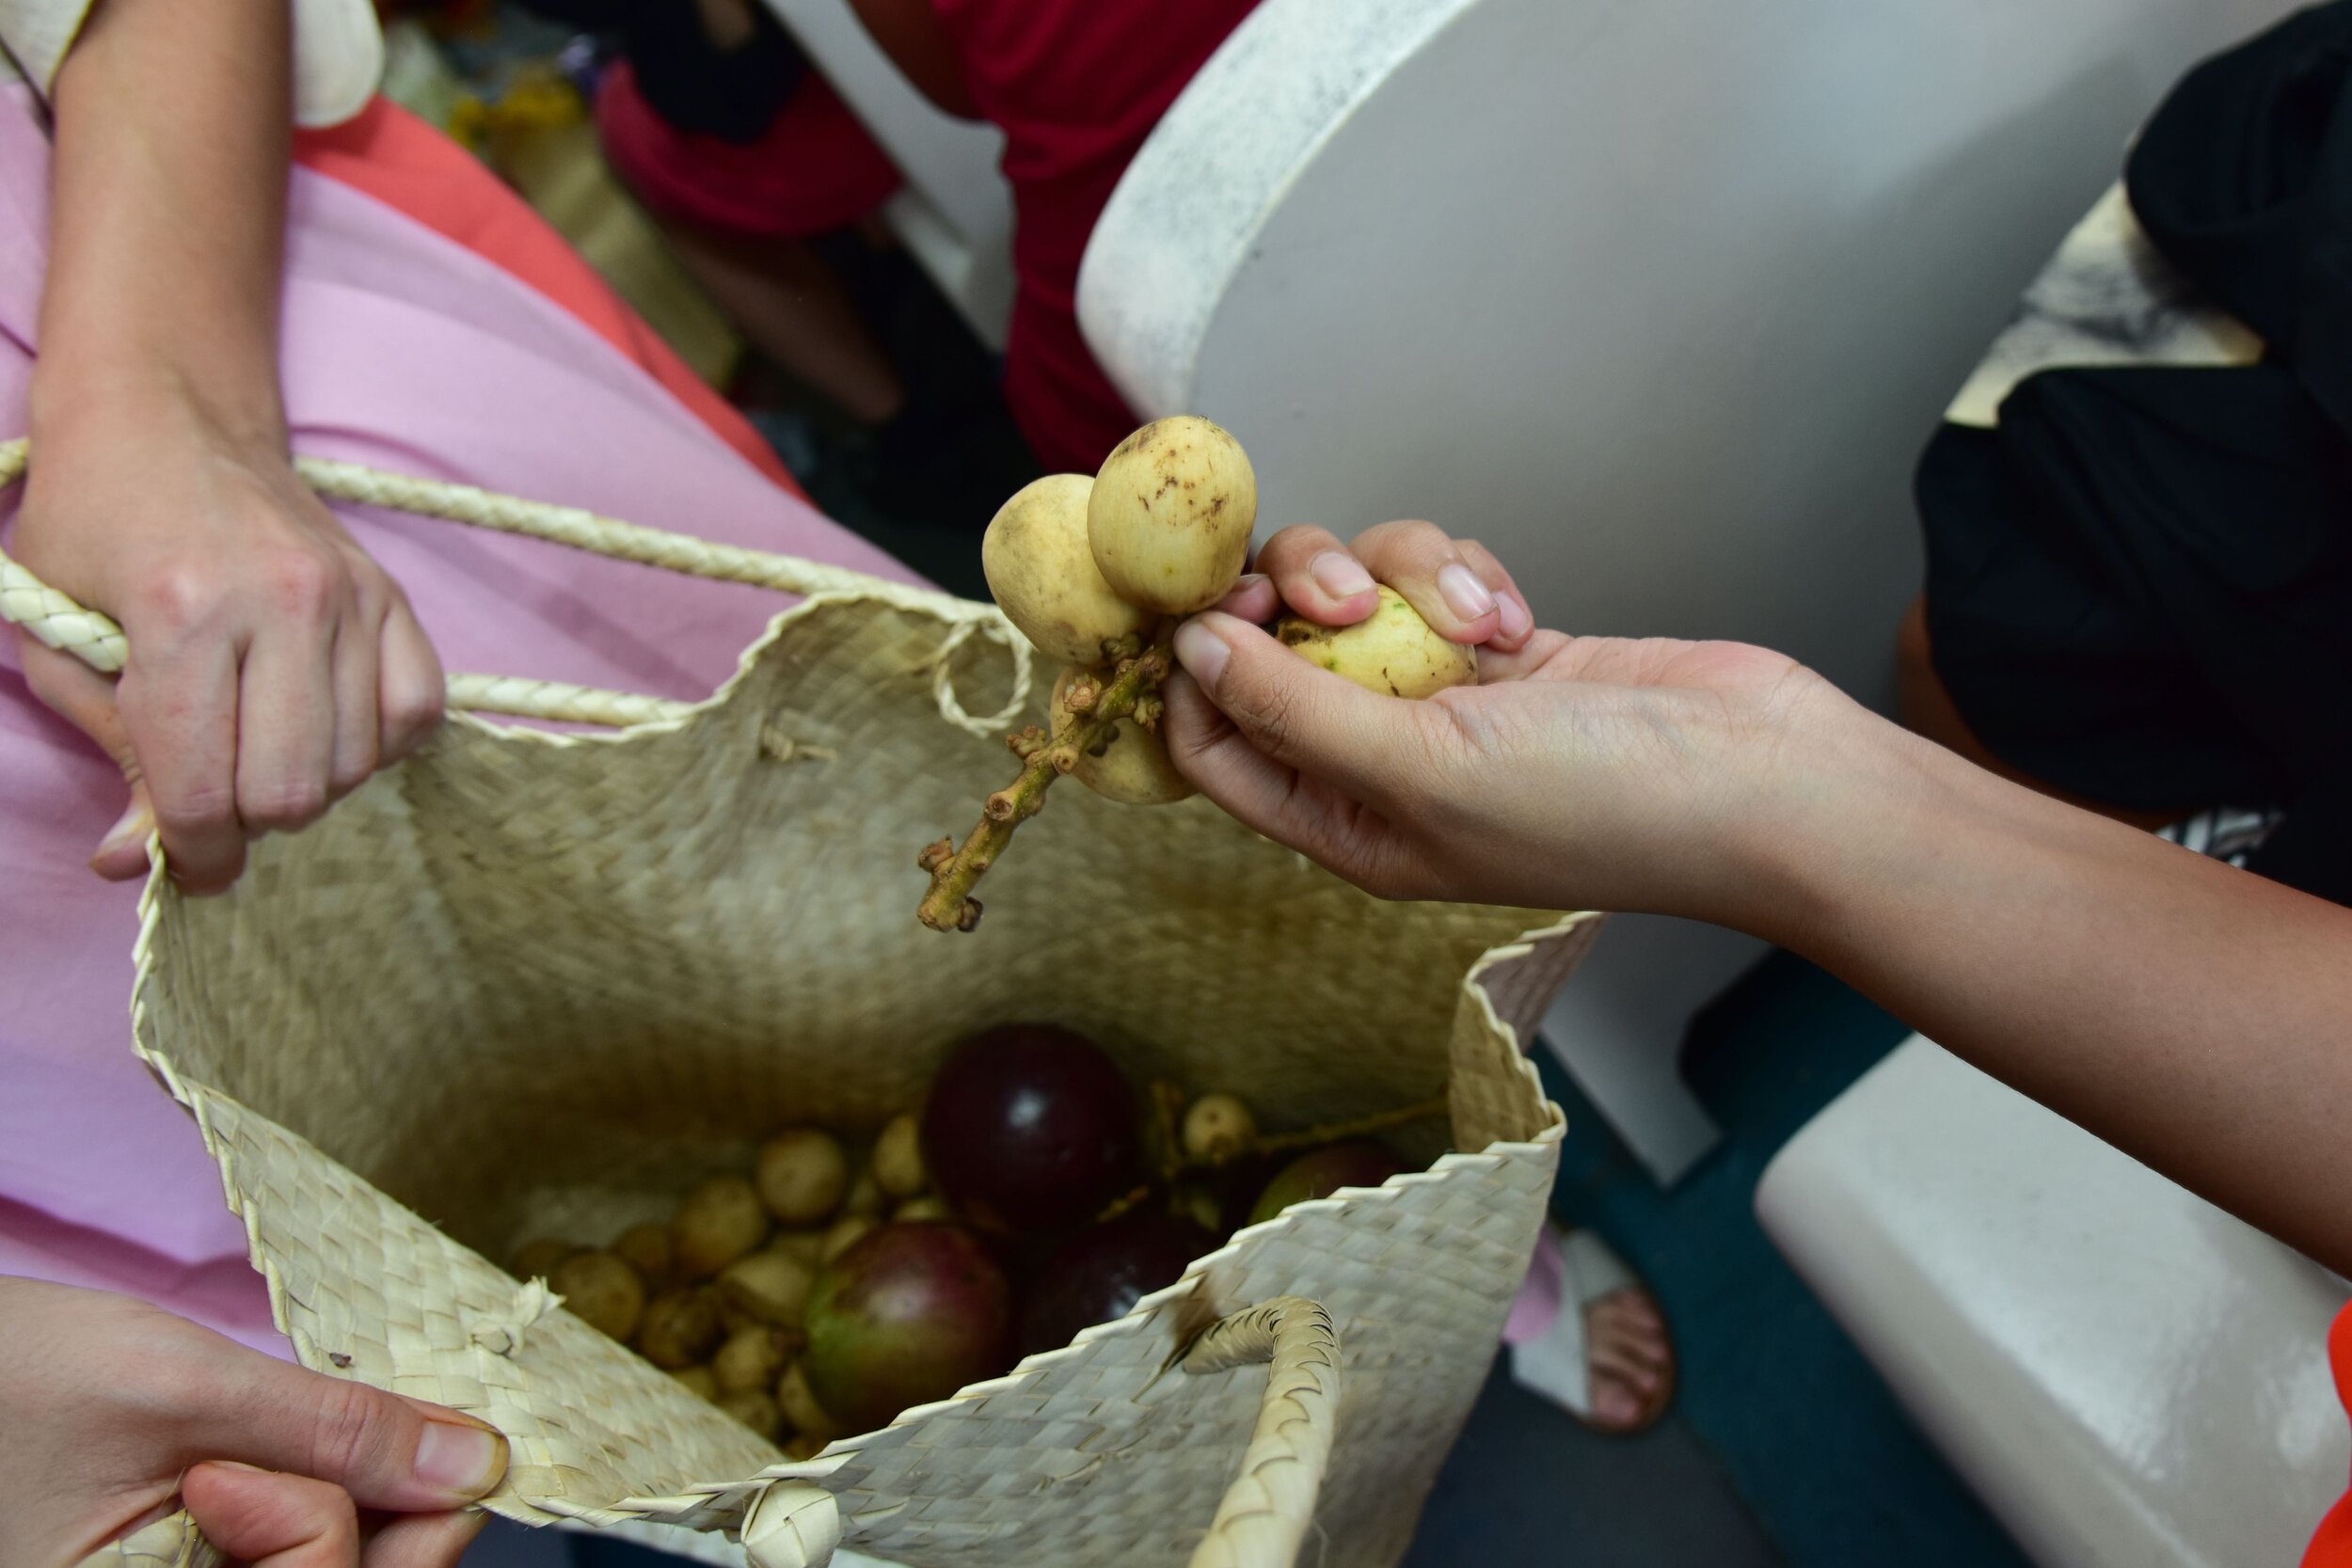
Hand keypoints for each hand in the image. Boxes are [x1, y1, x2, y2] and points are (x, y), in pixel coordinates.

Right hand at [0, 1277, 505, 1567]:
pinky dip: (329, 1497)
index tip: (357, 1437)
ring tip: (316, 1434)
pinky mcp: (201, 1566)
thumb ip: (328, 1428)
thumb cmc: (16, 1377)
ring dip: (362, 1499)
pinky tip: (306, 1452)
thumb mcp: (180, 1386)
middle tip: (401, 1432)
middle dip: (396, 1512)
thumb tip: (472, 1461)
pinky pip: (292, 1553)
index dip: (378, 1514)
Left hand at [11, 391, 444, 892]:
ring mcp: (352, 597)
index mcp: (182, 612)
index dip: (190, 853)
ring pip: (356, 765)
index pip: (205, 791)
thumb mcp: (56, 639)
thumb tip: (131, 860)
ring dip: (306, 781)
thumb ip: (110, 751)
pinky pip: (414, 715)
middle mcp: (283, 602)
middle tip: (213, 796)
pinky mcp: (392, 595)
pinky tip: (324, 723)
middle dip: (247, 822)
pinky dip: (373, 743)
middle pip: (292, 793)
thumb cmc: (94, 521)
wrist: (169, 414)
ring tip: (260, 746)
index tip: (181, 863)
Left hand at [1162, 521, 1863, 927]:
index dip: (1193, 674)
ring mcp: (1441, 698)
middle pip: (1271, 648)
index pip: (1215, 746)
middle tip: (1343, 599)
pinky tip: (1516, 616)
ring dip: (1404, 578)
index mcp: (1344, 824)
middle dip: (1299, 601)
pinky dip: (1464, 577)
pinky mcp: (1499, 646)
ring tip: (1474, 617)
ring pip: (1354, 594)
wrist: (1758, 778)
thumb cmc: (1598, 804)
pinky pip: (1431, 576)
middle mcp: (1380, 763)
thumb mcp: (1423, 770)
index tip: (1212, 605)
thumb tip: (1191, 654)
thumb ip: (1297, 711)